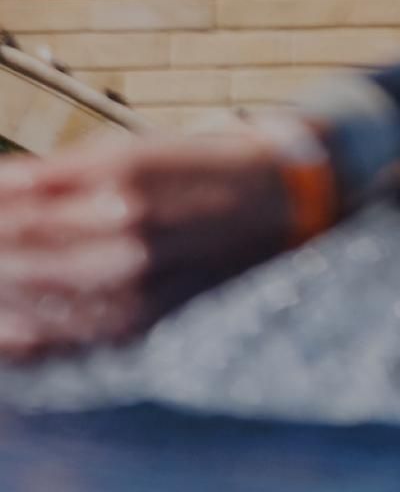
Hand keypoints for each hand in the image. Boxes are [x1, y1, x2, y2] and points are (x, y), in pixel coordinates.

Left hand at [0, 129, 331, 360]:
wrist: (279, 209)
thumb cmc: (199, 170)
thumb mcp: (126, 152)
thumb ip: (50, 175)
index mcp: (120, 188)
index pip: (15, 210)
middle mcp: (126, 244)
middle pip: (15, 256)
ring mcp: (135, 292)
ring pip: (31, 303)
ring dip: (0, 293)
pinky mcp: (143, 325)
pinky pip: (64, 340)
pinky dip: (20, 336)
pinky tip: (4, 326)